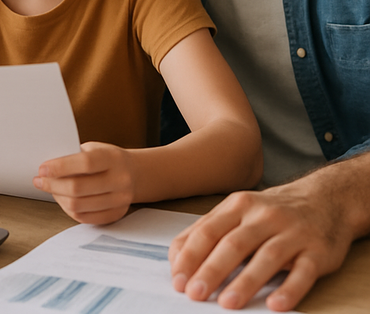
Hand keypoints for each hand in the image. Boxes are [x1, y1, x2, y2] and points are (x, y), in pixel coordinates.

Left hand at [34, 142, 134, 223]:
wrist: (134, 172)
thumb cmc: (107, 158)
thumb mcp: (94, 148)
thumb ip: (74, 156)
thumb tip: (46, 167)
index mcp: (112, 158)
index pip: (85, 164)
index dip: (60, 167)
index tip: (42, 169)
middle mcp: (120, 180)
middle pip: (78, 188)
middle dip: (53, 185)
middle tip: (39, 180)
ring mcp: (120, 200)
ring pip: (79, 206)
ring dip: (58, 198)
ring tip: (50, 189)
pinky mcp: (116, 214)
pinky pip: (85, 218)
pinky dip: (68, 209)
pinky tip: (62, 199)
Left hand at [169, 176, 357, 310]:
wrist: (325, 199)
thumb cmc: (271, 212)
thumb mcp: (238, 210)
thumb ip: (209, 230)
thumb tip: (177, 258)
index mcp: (238, 205)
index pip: (208, 230)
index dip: (191, 255)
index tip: (178, 279)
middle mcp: (263, 216)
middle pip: (233, 243)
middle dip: (211, 270)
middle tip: (194, 293)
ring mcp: (292, 232)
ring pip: (265, 257)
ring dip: (245, 282)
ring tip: (227, 303)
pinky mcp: (317, 251)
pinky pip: (303, 273)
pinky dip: (289, 290)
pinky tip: (275, 305)